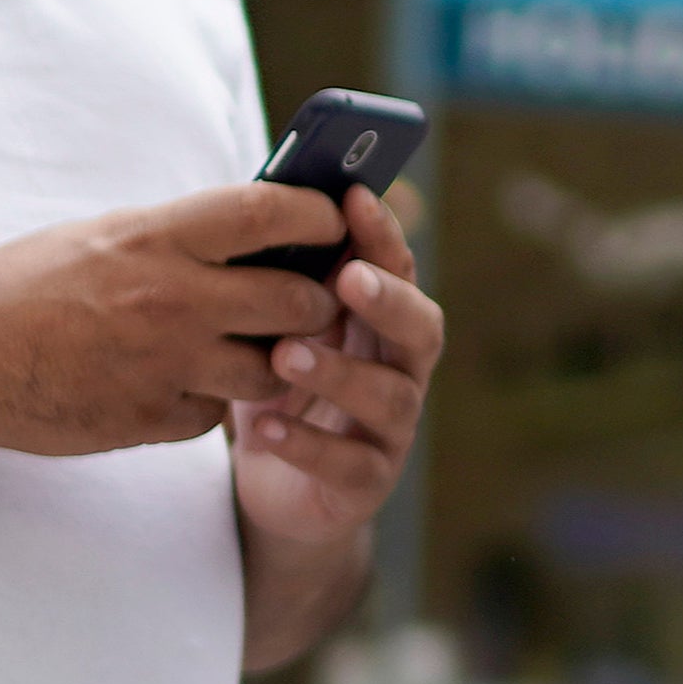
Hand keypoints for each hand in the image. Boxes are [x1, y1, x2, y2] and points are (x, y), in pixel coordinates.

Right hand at [0, 179, 350, 455]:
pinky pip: (215, 414)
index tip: (337, 220)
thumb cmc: (26, 282)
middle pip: (297, 301)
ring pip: (270, 370)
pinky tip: (187, 385)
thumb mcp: (107, 235)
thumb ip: (183, 236)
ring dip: (275, 362)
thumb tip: (261, 229)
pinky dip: (211, 401)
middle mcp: (170, 297)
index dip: (321, 216)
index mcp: (158, 236)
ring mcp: (163, 364)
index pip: (274, 213)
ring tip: (260, 348)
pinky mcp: (147, 420)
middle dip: (317, 303)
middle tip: (313, 301)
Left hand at [229, 182, 442, 558]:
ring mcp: (390, 430)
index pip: (398, 270)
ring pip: (389, 398)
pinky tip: (266, 427)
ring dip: (340, 372)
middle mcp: (402, 372)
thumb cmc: (278, 388)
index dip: (383, 236)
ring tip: (285, 355)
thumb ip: (285, 282)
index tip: (354, 197)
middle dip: (389, 301)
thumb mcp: (277, 328)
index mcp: (384, 324)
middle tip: (349, 278)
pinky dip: (308, 444)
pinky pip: (348, 465)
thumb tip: (261, 202)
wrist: (277, 486)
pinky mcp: (365, 484)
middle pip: (421, 330)